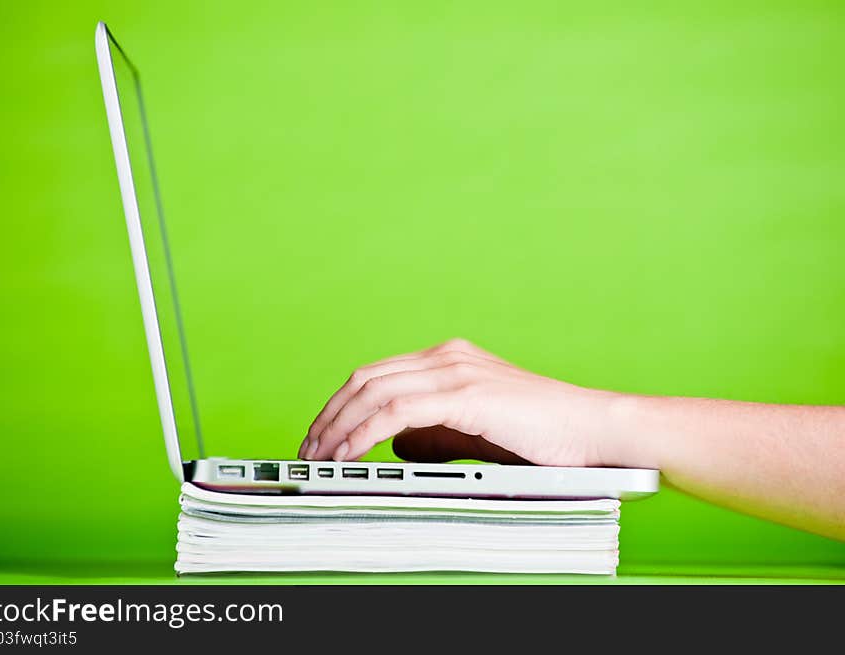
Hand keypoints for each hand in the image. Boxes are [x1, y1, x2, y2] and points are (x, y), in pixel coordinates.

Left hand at [299, 338, 614, 464]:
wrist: (592, 429)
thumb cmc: (542, 434)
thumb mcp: (475, 431)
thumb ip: (435, 433)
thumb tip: (395, 445)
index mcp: (448, 359)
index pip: (376, 376)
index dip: (340, 406)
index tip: (321, 437)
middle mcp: (447, 356)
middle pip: (364, 379)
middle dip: (328, 416)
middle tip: (309, 451)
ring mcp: (455, 371)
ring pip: (373, 391)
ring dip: (338, 426)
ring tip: (320, 459)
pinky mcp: (466, 394)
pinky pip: (396, 410)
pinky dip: (364, 433)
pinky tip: (350, 454)